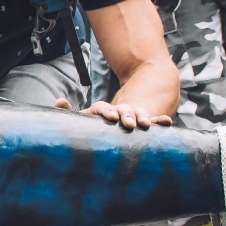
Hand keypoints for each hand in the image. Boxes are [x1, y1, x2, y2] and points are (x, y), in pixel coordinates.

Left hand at [56, 97, 173, 130]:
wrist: (112, 121)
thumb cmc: (92, 124)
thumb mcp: (80, 119)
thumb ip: (68, 113)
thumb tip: (59, 101)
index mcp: (102, 110)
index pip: (103, 107)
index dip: (107, 111)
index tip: (111, 117)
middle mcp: (118, 112)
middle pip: (123, 110)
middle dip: (126, 116)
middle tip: (128, 124)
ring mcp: (132, 117)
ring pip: (138, 114)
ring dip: (143, 118)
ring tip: (146, 124)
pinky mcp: (143, 123)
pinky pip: (153, 121)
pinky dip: (159, 121)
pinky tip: (166, 123)